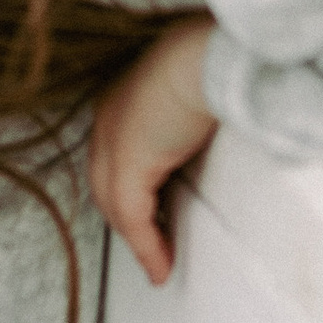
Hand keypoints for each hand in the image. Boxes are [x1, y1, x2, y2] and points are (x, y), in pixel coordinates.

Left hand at [87, 16, 219, 285]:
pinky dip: (148, 247)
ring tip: (161, 265)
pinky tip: (162, 268)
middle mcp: (107, 119)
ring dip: (140, 241)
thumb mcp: (196, 90)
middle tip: (154, 249)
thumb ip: (191, 114)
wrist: (212, 54)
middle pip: (106, 186)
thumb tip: (208, 131)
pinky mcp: (128, 164)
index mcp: (120, 97)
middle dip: (128, 221)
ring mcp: (112, 141)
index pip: (113, 158)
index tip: (151, 216)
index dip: (130, 191)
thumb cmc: (216, 59)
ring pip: (116, 206)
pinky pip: (133, 219)